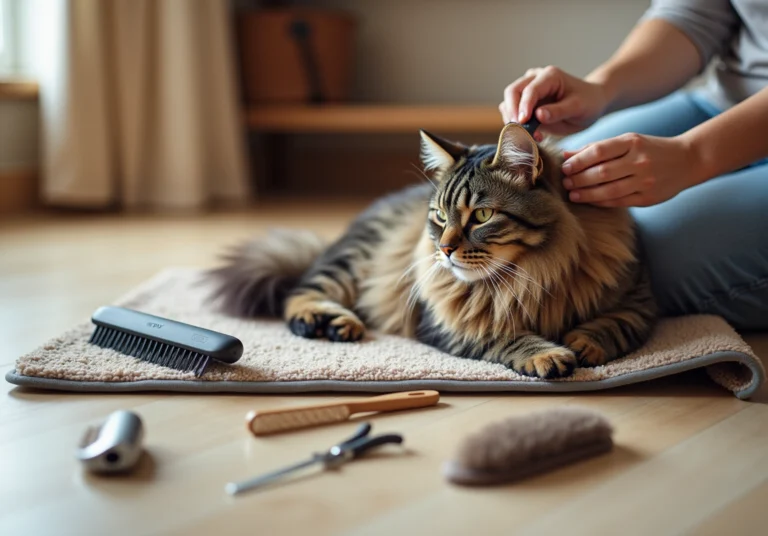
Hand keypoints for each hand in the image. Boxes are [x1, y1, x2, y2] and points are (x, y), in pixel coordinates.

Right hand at [499, 66, 611, 137]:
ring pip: (508, 102)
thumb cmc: (588, 103)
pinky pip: (512, 113)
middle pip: (512, 92)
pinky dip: (516, 125)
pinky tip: (533, 134)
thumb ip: (558, 111)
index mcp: (549, 76)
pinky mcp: (525, 103)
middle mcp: (535, 79)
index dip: (523, 106)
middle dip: (512, 111)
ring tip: (531, 135)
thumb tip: (538, 115)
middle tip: (518, 130)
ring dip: (513, 120)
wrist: (590, 105)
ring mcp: (528, 90)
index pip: (529, 89)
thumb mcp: (578, 108)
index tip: (522, 123)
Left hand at [561, 133, 704, 206]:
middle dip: (579, 179)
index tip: (565, 167)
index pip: (599, 151)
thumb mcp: (627, 141)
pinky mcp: (648, 197)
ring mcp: (645, 180)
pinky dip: (601, 201)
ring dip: (587, 193)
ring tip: (572, 193)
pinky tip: (588, 200)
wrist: (687, 160)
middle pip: (602, 172)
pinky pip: (619, 201)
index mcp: (632, 142)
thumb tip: (566, 154)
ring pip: (609, 190)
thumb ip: (597, 148)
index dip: (579, 160)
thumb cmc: (649, 149)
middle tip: (565, 182)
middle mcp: (639, 161)